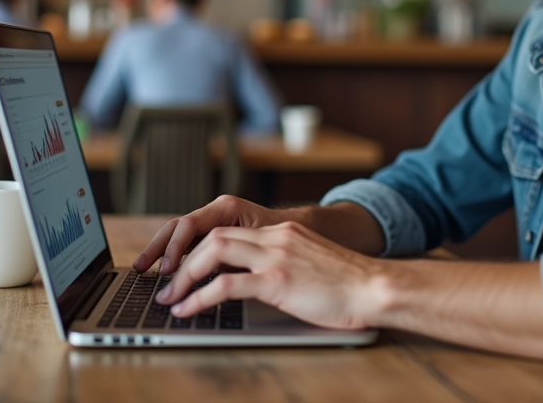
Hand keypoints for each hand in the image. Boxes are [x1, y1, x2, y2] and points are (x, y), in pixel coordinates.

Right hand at [132, 195, 284, 274]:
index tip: (167, 271)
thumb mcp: (265, 244)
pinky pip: (189, 243)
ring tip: (143, 269)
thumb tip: (216, 272)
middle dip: (158, 248)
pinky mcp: (216, 236)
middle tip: (143, 270)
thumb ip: (235, 253)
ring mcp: (215, 222)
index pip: (190, 225)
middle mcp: (218, 212)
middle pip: (177, 227)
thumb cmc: (290, 238)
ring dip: (161, 252)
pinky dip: (174, 256)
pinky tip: (164, 271)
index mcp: (228, 208)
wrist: (308, 232)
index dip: (174, 248)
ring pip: (180, 234)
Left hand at [156, 221, 381, 330]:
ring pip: (213, 253)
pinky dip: (199, 298)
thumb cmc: (349, 286)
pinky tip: (188, 311)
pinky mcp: (277, 280)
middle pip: (213, 236)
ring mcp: (276, 256)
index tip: (181, 269)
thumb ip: (285, 264)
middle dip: (182, 261)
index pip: (228, 231)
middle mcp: (276, 237)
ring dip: (184, 277)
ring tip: (171, 299)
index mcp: (283, 232)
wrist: (376, 287)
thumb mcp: (311, 264)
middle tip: (166, 284)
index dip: (198, 249)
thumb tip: (258, 283)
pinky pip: (225, 285)